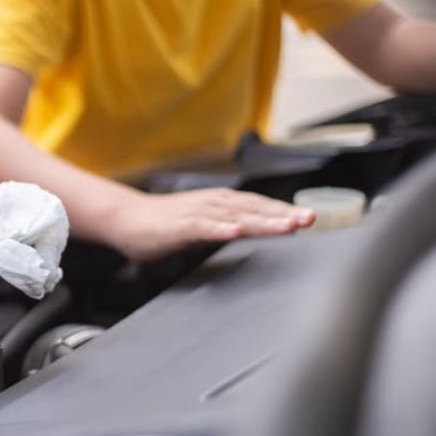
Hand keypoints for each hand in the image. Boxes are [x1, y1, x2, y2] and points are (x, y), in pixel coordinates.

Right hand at [105, 188, 314, 260]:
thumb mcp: (204, 224)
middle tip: (309, 219)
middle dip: (284, 214)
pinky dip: (220, 228)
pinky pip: (203, 227)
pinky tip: (235, 231)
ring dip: (263, 220)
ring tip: (287, 226)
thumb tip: (252, 230)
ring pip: (236, 216)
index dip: (285, 211)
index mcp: (222, 204)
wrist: (126, 218)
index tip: (310, 218)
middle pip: (255, 209)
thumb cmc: (164, 223)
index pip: (260, 206)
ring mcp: (198, 214)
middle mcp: (214, 204)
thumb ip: (228, 226)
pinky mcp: (179, 226)